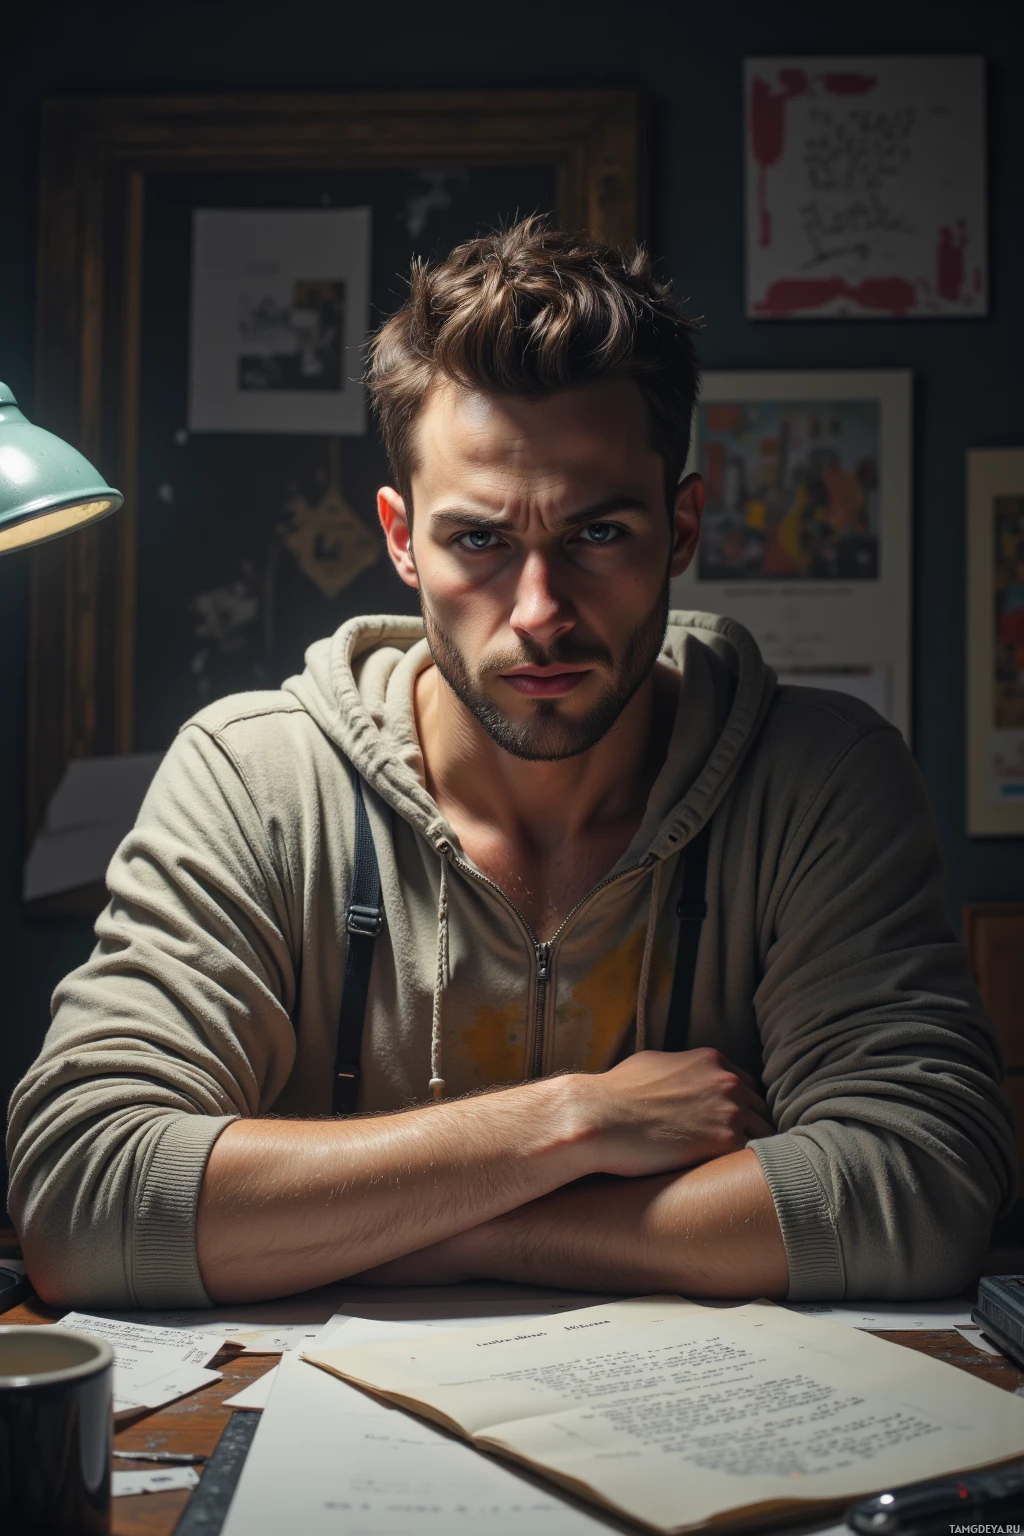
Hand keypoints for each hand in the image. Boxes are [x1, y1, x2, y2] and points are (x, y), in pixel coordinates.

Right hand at [578, 1048, 774, 1177]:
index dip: (741, 1108)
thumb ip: (681, 1070)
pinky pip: (753, 1157)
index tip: (732, 1127)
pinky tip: (732, 1179)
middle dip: (751, 1128)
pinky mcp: (725, 1142)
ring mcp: (730, 1111)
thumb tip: (681, 1079)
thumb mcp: (653, 1065)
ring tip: (737, 1170)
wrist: (599, 1118)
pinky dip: (745, 1168)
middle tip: (736, 1153)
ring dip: (753, 1149)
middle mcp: (727, 1082)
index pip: (747, 1086)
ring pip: (765, 1134)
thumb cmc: (615, 1094)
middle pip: (760, 1109)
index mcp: (712, 1061)